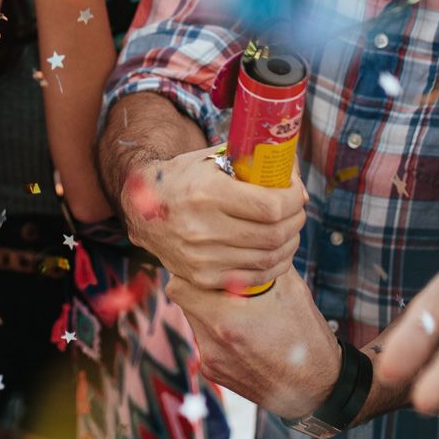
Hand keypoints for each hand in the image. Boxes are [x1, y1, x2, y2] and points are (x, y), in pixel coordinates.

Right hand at [120, 145, 305, 290]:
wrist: (141, 207)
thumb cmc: (184, 177)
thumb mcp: (211, 159)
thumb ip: (251, 161)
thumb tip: (292, 170)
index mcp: (207, 193)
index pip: (270, 206)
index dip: (293, 199)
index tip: (296, 191)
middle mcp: (202, 229)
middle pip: (273, 234)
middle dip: (296, 220)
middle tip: (297, 209)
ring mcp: (202, 258)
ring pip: (268, 258)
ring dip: (290, 243)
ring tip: (291, 229)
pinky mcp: (202, 278)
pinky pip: (253, 278)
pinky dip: (275, 266)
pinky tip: (279, 252)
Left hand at [167, 266, 340, 420]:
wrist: (317, 387)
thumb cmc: (306, 334)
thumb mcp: (290, 288)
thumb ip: (259, 262)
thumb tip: (245, 240)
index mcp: (226, 319)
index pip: (181, 284)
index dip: (194, 271)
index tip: (211, 267)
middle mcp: (212, 343)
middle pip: (183, 301)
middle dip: (200, 287)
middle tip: (226, 285)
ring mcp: (210, 361)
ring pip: (193, 320)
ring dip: (209, 309)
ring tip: (240, 311)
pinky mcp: (213, 373)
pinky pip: (204, 341)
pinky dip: (217, 332)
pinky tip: (244, 334)